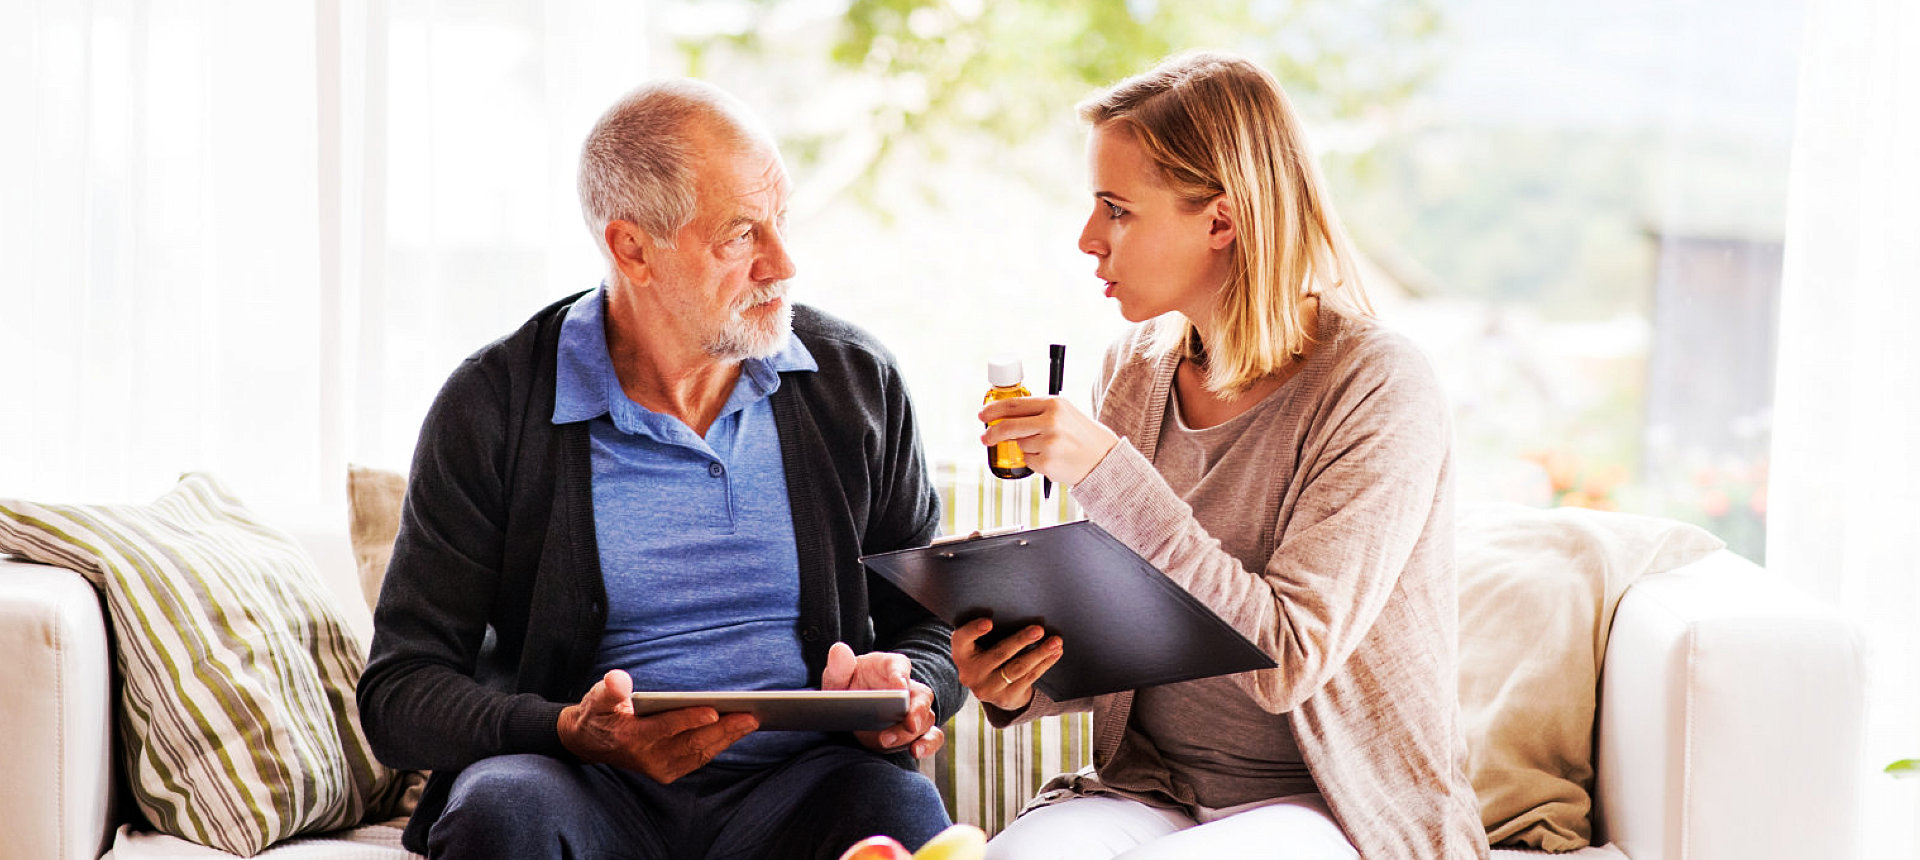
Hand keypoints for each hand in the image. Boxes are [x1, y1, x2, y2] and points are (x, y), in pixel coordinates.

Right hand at [557, 669, 757, 783]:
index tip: (715, 709)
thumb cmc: (600, 713)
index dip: (691, 719)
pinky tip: (737, 730)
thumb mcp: (598, 697)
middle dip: (723, 730)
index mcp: (631, 737)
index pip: (666, 728)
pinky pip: (698, 758)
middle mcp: (647, 757)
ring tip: (751, 721)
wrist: (590, 743)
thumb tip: (619, 680)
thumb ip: (609, 690)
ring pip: (700, 753)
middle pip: (692, 743)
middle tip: (751, 716)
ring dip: (727, 738)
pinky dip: (719, 745)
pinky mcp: (668, 771)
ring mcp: (659, 768)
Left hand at [821, 642, 944, 758]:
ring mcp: (914, 711)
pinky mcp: (914, 733)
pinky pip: (931, 737)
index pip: (900, 666)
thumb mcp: (838, 675)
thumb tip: (839, 649)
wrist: (851, 709)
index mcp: (891, 667)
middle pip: (921, 697)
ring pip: (925, 720)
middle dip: (916, 711)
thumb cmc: (848, 686)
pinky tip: (915, 752)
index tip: (899, 687)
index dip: (901, 675)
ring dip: (911, 733)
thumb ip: (839, 665)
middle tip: (908, 723)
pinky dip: (927, 745)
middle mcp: (908, 688)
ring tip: (889, 741)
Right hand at [951, 619, 1063, 710]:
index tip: (989, 622)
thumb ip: (988, 629)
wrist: (991, 688)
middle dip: (1021, 640)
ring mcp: (988, 688)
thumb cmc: (987, 652)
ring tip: (1055, 642)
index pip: (962, 639)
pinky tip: (1055, 653)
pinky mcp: (1006, 698)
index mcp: (961, 654)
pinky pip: (1029, 678)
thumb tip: (1019, 607)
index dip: (973, 630)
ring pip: (1017, 668)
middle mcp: (971, 673)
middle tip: (1039, 629)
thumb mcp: (979, 642)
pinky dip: (1044, 663)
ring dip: (1039, 653)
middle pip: (998, 654)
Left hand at [978, 395, 1118, 486]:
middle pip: (1008, 426)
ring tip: (1047, 448)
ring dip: (1025, 448)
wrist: (1103, 458)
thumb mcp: (1064, 413)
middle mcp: (1051, 421)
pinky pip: (1028, 461)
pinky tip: (1051, 458)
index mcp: (1053, 404)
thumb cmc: (1081, 436)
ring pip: (1019, 445)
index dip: (994, 410)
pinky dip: (1034, 461)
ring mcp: (1049, 442)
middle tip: (985, 438)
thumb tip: (1003, 417)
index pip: (1014, 404)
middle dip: (992, 433)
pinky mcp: (1047, 462)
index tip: (983, 415)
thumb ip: (1038, 411)